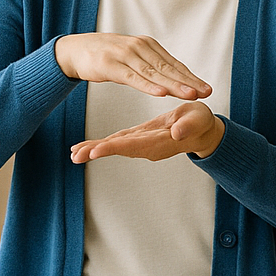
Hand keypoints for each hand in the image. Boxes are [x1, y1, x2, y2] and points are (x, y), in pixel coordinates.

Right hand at [53, 33, 210, 100]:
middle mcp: (139, 48)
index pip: (173, 64)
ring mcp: (125, 55)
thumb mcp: (132, 58)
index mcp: (148, 46)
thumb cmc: (106, 56)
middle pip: (167, 68)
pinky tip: (161, 93)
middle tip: (206, 93)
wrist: (75, 49)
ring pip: (154, 74)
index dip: (191, 77)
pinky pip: (132, 78)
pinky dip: (147, 86)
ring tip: (189, 95)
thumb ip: (150, 67)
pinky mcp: (110, 65)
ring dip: (173, 85)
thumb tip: (172, 79)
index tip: (207, 89)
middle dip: (188, 82)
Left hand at [69, 101, 223, 161]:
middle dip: (96, 151)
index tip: (96, 152)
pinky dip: (101, 145)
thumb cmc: (200, 123)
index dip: (113, 148)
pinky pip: (117, 142)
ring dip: (94, 149)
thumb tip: (177, 133)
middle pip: (118, 149)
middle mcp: (146, 146)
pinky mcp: (138, 138)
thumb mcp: (197, 120)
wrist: (201, 129)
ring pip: (114, 147)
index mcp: (159, 142)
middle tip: (75, 155)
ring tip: (74, 153)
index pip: (132, 145)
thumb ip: (187, 126)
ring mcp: (141, 144)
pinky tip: (87, 147)